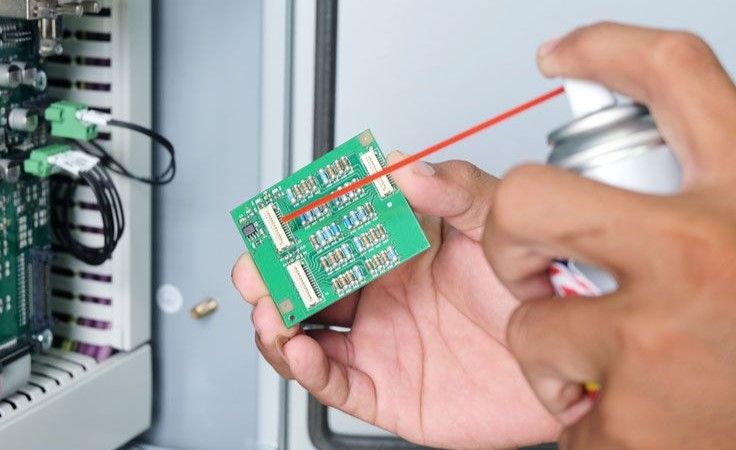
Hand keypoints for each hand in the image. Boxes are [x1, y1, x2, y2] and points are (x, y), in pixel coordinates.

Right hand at [233, 154, 559, 448]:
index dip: (297, 226)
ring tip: (271, 311)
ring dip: (276, 322)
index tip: (277, 219)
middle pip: (305, 284)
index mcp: (396, 250)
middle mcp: (380, 295)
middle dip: (271, 277)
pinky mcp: (386, 390)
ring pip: (306, 333)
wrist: (570, 361)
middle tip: (257, 270)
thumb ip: (455, 189)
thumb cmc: (538, 289)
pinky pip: (335, 382)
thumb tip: (403, 166)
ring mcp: (379, 342)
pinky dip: (307, 369)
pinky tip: (298, 349)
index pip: (331, 233)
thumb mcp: (497, 225)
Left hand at [483, 23, 735, 448]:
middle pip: (526, 197)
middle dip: (509, 236)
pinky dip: (579, 413)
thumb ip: (688, 198)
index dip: (609, 48)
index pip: (674, 75)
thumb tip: (619, 166)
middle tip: (533, 263)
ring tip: (616, 369)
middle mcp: (706, 251)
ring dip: (553, 351)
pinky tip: (634, 416)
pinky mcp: (631, 420)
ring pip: (528, 322)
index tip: (563, 54)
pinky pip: (552, 400)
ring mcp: (662, 337)